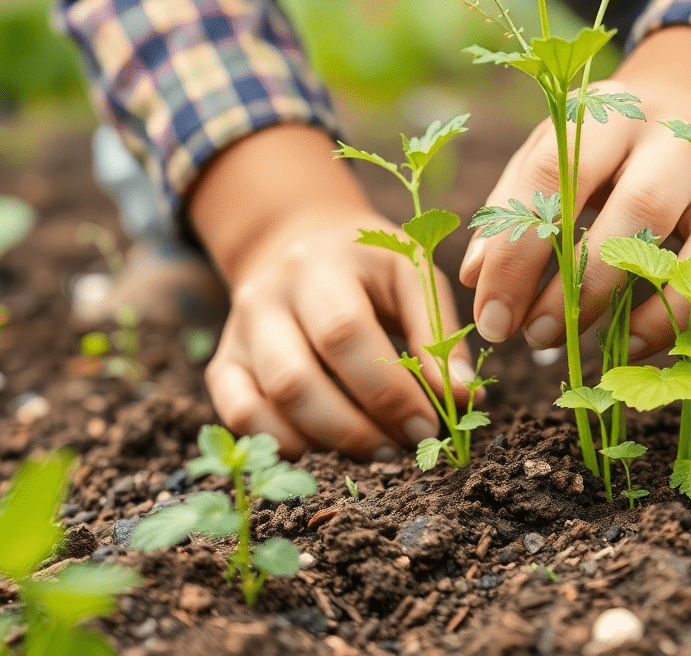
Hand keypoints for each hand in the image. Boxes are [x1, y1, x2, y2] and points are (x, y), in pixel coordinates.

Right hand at [189, 124, 471, 458]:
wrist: (300, 239)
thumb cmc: (370, 265)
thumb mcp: (413, 275)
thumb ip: (439, 335)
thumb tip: (464, 399)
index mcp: (322, 264)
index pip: (345, 334)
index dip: (386, 390)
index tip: (426, 427)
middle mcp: (268, 295)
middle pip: (296, 377)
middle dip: (354, 428)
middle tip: (399, 448)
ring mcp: (240, 330)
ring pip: (265, 402)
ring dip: (324, 442)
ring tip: (372, 451)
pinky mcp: (225, 361)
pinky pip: (237, 414)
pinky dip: (279, 443)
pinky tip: (323, 450)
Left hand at [459, 27, 690, 358]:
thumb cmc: (604, 145)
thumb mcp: (552, 155)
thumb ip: (511, 207)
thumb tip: (472, 277)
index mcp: (598, 114)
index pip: (549, 180)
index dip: (514, 254)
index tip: (489, 315)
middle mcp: (663, 135)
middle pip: (625, 210)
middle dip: (571, 287)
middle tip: (531, 337)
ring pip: (678, 244)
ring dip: (621, 305)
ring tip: (571, 343)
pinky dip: (673, 316)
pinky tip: (631, 345)